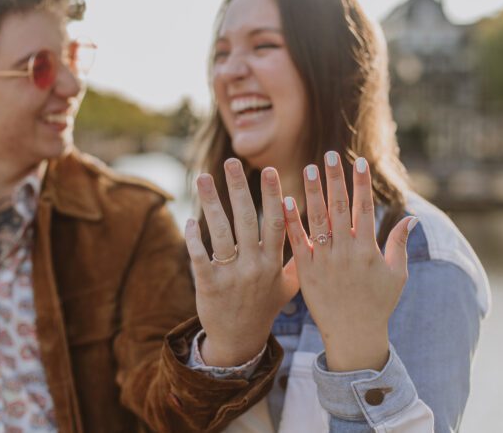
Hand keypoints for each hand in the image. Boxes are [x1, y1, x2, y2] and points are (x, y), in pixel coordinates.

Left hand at [185, 159, 298, 365]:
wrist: (239, 340)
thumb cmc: (265, 307)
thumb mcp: (289, 286)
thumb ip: (299, 258)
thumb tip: (312, 230)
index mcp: (274, 263)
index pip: (277, 222)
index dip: (273, 195)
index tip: (269, 170)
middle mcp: (254, 266)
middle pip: (246, 219)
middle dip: (239, 187)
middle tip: (231, 161)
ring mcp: (231, 276)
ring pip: (219, 232)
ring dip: (210, 202)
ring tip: (203, 177)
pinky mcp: (209, 285)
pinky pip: (199, 256)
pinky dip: (193, 236)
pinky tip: (190, 219)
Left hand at [282, 152, 417, 371]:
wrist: (353, 335)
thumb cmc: (378, 304)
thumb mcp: (396, 274)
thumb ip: (399, 244)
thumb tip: (412, 217)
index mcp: (368, 249)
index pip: (364, 209)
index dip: (361, 184)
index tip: (358, 162)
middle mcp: (346, 251)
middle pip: (339, 208)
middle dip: (335, 179)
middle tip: (328, 155)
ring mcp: (325, 260)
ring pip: (317, 220)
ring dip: (312, 193)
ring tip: (307, 169)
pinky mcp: (306, 270)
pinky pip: (297, 242)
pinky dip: (292, 221)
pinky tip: (285, 201)